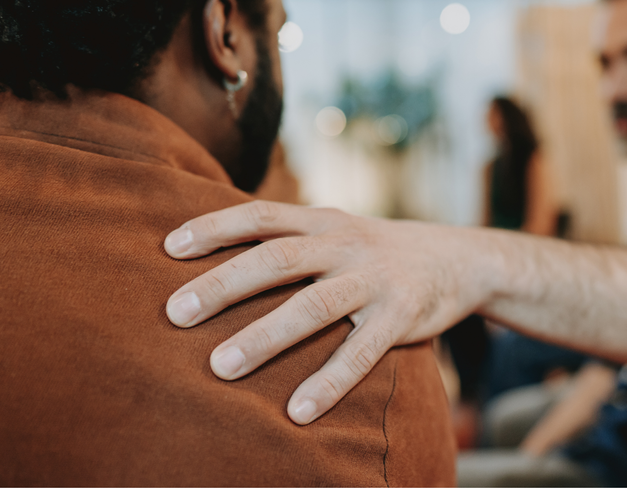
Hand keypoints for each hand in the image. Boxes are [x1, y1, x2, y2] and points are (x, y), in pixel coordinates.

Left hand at [164, 201, 492, 424]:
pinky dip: (329, 381)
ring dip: (265, 336)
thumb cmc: (377, 251)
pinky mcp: (401, 316)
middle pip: (278, 258)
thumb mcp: (338, 229)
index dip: (215, 227)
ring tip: (220, 367)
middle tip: (176, 313)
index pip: (262, 215)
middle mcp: (346, 243)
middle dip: (224, 285)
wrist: (458, 258)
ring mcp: (374, 279)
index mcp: (324, 220)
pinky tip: (297, 411)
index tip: (168, 248)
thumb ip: (292, 237)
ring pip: (313, 306)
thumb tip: (218, 256)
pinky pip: (361, 352)